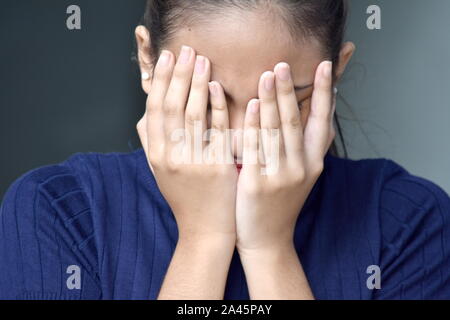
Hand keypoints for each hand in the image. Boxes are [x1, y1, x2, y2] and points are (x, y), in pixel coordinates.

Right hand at [137, 46, 237, 242]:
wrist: (205, 230)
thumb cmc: (185, 198)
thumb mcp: (161, 172)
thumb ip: (152, 143)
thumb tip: (145, 115)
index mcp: (156, 155)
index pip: (154, 109)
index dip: (159, 81)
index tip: (166, 59)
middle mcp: (170, 156)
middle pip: (171, 106)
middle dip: (177, 74)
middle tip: (185, 50)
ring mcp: (192, 161)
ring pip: (191, 113)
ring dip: (195, 83)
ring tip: (201, 59)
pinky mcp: (216, 166)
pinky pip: (215, 129)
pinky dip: (215, 106)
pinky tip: (217, 87)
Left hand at [235, 60, 335, 254]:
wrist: (267, 240)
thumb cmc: (280, 203)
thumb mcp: (301, 175)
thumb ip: (304, 146)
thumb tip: (309, 112)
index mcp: (314, 163)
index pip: (322, 122)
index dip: (325, 93)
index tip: (326, 66)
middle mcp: (302, 167)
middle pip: (296, 121)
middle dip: (290, 90)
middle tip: (284, 64)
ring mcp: (280, 176)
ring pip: (276, 130)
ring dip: (272, 100)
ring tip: (268, 74)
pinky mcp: (257, 183)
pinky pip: (255, 147)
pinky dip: (254, 124)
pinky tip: (251, 104)